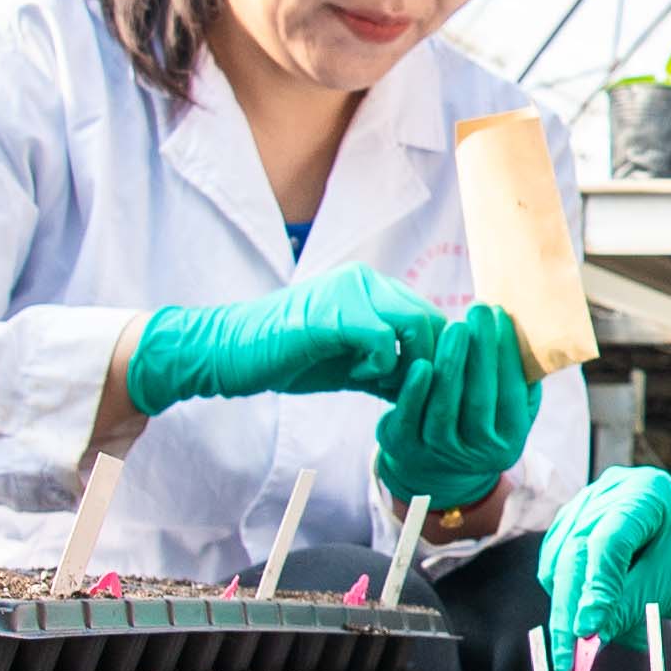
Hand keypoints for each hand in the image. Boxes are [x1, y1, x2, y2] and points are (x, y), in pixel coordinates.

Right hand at [121, 263, 441, 415]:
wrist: (233, 352)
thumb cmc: (289, 358)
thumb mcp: (351, 364)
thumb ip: (388, 368)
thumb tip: (429, 390)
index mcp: (373, 288)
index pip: (433, 316)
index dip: (437, 358)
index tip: (420, 389)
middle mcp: (367, 280)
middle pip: (434, 320)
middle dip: (429, 364)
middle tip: (402, 390)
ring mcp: (350, 291)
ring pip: (416, 324)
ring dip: (406, 363)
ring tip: (375, 380)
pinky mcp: (332, 312)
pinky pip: (383, 339)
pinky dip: (378, 366)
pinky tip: (356, 376)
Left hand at [375, 303, 544, 511]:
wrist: (438, 467)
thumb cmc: (481, 421)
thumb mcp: (509, 408)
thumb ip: (521, 379)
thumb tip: (529, 332)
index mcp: (509, 441)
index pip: (511, 394)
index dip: (507, 354)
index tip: (502, 316)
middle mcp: (478, 454)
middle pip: (479, 400)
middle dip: (481, 351)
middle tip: (478, 310)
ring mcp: (441, 454)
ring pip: (445, 408)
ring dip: (450, 364)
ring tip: (455, 327)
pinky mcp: (407, 447)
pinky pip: (410, 416)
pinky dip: (414, 390)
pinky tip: (422, 361)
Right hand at [540, 466, 670, 660]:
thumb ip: (628, 607)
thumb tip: (586, 638)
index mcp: (647, 492)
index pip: (608, 541)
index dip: (595, 587)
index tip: (586, 631)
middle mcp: (612, 489)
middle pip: (575, 550)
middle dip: (569, 608)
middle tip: (568, 659)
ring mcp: (590, 503)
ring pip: (558, 560)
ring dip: (567, 607)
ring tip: (597, 640)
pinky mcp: (576, 523)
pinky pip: (558, 564)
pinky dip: (570, 598)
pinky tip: (595, 621)